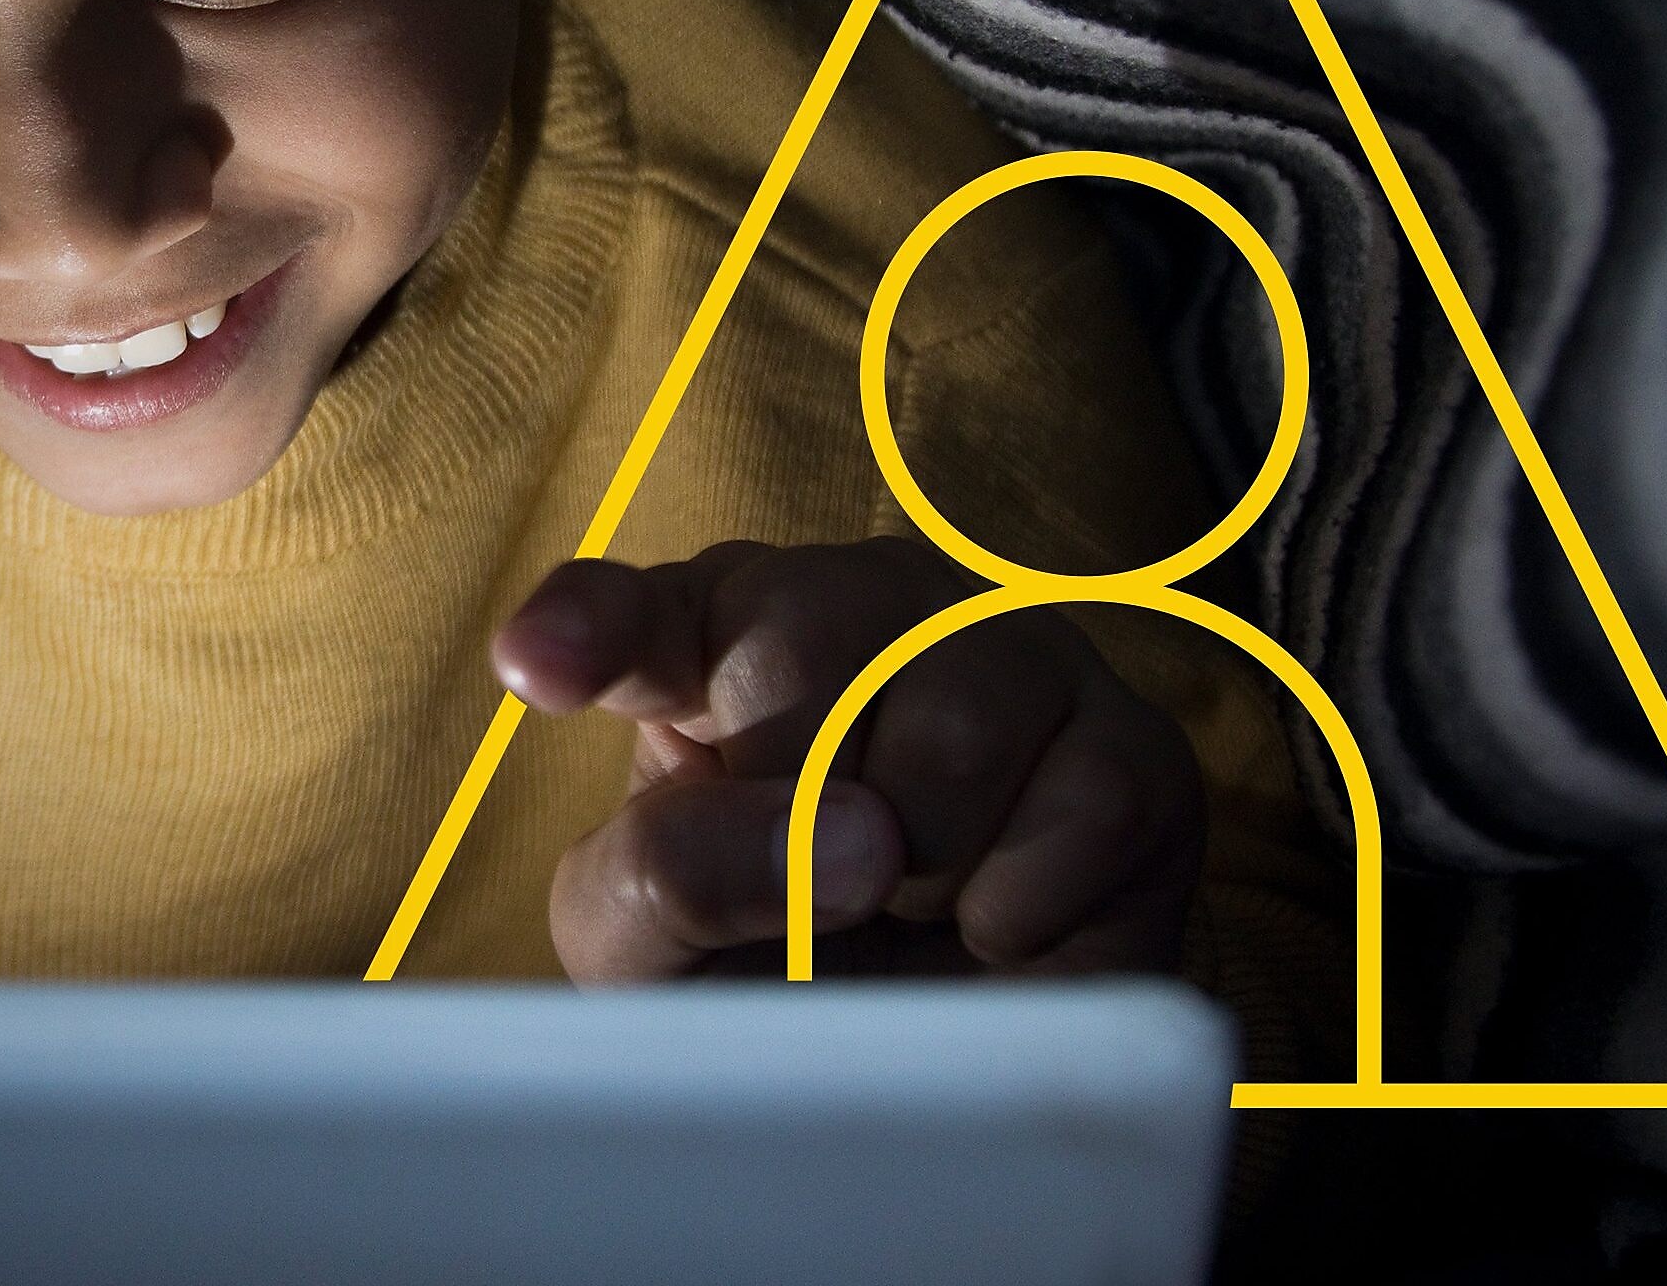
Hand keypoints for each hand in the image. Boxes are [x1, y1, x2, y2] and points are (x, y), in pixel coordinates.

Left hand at [495, 537, 1200, 982]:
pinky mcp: (1128, 746)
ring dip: (919, 860)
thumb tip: (841, 834)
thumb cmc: (761, 964)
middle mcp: (858, 602)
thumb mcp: (653, 947)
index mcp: (706, 634)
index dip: (590, 631)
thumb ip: (670, 875)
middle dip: (793, 796)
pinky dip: (1024, 906)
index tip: (538, 664)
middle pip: (794, 649)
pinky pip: (1081, 806)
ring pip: (952, 721)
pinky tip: (997, 918)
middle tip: (814, 876)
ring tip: (908, 894)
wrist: (937, 1063)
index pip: (631, 617)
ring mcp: (1006, 653)